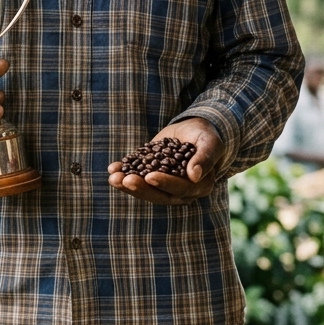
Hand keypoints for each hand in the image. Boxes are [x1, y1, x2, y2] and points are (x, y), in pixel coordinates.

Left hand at [107, 118, 223, 205]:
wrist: (193, 130)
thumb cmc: (205, 135)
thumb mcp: (210, 142)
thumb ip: (205, 157)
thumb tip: (195, 175)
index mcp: (199, 186)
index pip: (181, 188)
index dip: (165, 183)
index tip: (149, 176)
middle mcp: (181, 191)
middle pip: (160, 194)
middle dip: (141, 188)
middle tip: (125, 180)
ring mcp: (164, 186)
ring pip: (146, 190)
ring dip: (127, 185)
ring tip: (113, 177)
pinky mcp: (151, 177)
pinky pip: (137, 179)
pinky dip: (124, 173)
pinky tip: (113, 168)